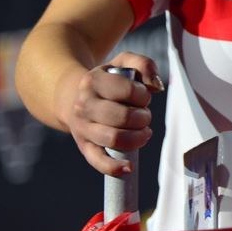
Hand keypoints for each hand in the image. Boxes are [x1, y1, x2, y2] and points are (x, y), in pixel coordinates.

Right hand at [63, 52, 162, 175]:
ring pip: (114, 139)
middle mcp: (83, 105)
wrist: (75, 97)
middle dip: (143, 117)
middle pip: (122, 117)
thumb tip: (156, 86)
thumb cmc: (108, 80)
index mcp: (92, 81)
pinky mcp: (84, 147)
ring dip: (137, 137)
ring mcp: (82, 128)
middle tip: (144, 115)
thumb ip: (144, 64)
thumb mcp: (123, 63)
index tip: (143, 96)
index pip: (127, 90)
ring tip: (143, 131)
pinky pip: (98, 161)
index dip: (142, 95)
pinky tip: (128, 167)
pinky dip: (114, 167)